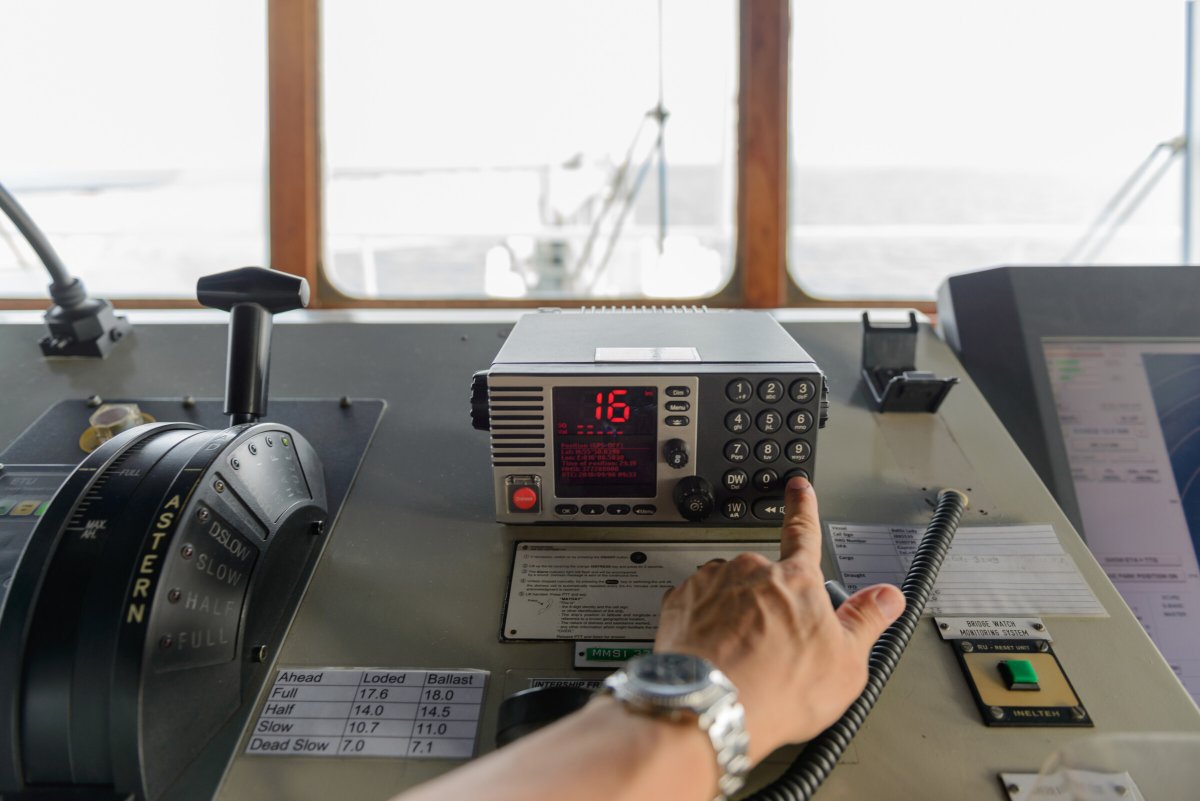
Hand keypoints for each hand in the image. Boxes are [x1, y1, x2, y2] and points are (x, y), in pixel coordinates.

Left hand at [654, 476, 905, 762]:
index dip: (803, 508)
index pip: (804, 532)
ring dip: (734, 615)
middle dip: (768, 606)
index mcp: (796, 580)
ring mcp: (712, 584)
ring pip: (728, 592)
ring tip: (742, 658)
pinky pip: (697, 607)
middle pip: (765, 579)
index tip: (798, 487)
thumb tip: (887, 597)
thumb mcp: (846, 664)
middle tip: (771, 647)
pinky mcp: (680, 602)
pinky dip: (704, 625)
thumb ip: (865, 622)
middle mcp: (751, 571)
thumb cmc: (777, 689)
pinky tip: (715, 654)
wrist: (711, 706)